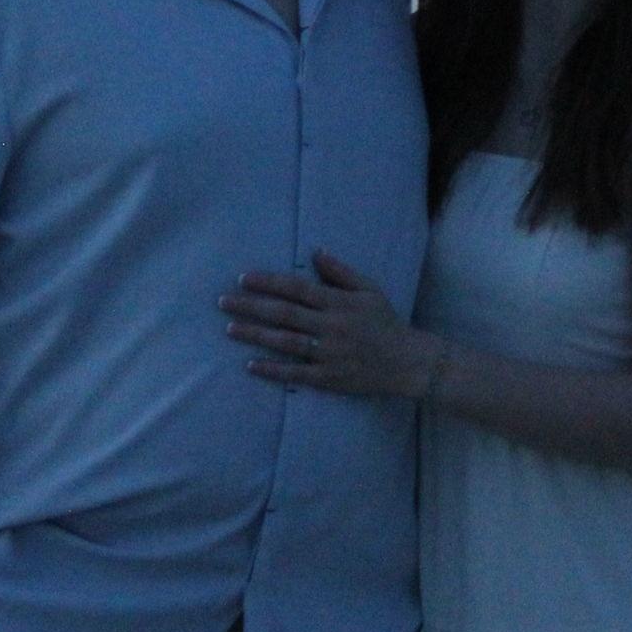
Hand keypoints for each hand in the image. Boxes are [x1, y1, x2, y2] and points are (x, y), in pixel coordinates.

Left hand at [220, 250, 441, 398]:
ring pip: (286, 342)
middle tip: (223, 302)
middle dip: (251, 306)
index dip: (268, 282)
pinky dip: (273, 370)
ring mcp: (329, 354)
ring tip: (229, 329)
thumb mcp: (368, 289)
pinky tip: (251, 365)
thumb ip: (340, 272)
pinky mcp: (329, 378)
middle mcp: (330, 326)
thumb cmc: (385, 321)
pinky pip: (296, 374)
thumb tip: (314, 253)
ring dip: (255, 335)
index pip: (296, 289)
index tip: (243, 278)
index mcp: (338, 302)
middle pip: (284, 314)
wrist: (408, 361)